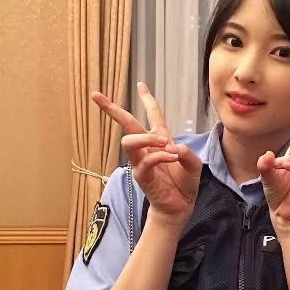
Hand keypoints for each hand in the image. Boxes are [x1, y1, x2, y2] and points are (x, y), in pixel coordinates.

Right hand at [91, 83, 201, 222]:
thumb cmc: (185, 183)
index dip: (147, 100)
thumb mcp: (193, 164)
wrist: (180, 206)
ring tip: (165, 142)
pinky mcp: (142, 176)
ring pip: (129, 141)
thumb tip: (174, 149)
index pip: (153, 115)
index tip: (141, 84)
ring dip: (147, 138)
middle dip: (111, 109)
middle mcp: (147, 148)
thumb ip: (187, 154)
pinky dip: (160, 156)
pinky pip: (145, 160)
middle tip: (96, 96)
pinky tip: (172, 157)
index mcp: (160, 140)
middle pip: (126, 124)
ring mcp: (141, 161)